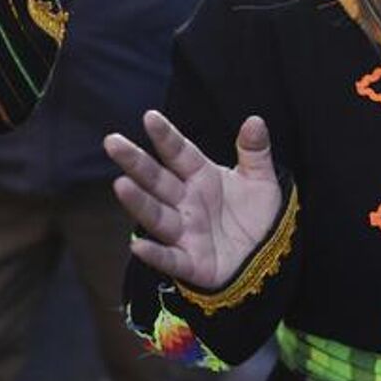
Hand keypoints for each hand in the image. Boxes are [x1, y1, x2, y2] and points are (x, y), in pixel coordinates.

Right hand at [109, 111, 284, 291]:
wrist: (268, 258)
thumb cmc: (258, 216)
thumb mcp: (261, 181)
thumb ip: (255, 152)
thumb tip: (255, 120)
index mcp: (202, 177)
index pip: (180, 153)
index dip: (166, 136)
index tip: (150, 117)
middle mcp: (187, 202)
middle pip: (157, 180)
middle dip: (136, 162)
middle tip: (112, 142)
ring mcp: (186, 233)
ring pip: (157, 215)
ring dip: (139, 202)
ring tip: (121, 185)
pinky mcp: (192, 263)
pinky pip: (170, 258)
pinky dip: (155, 254)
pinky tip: (137, 246)